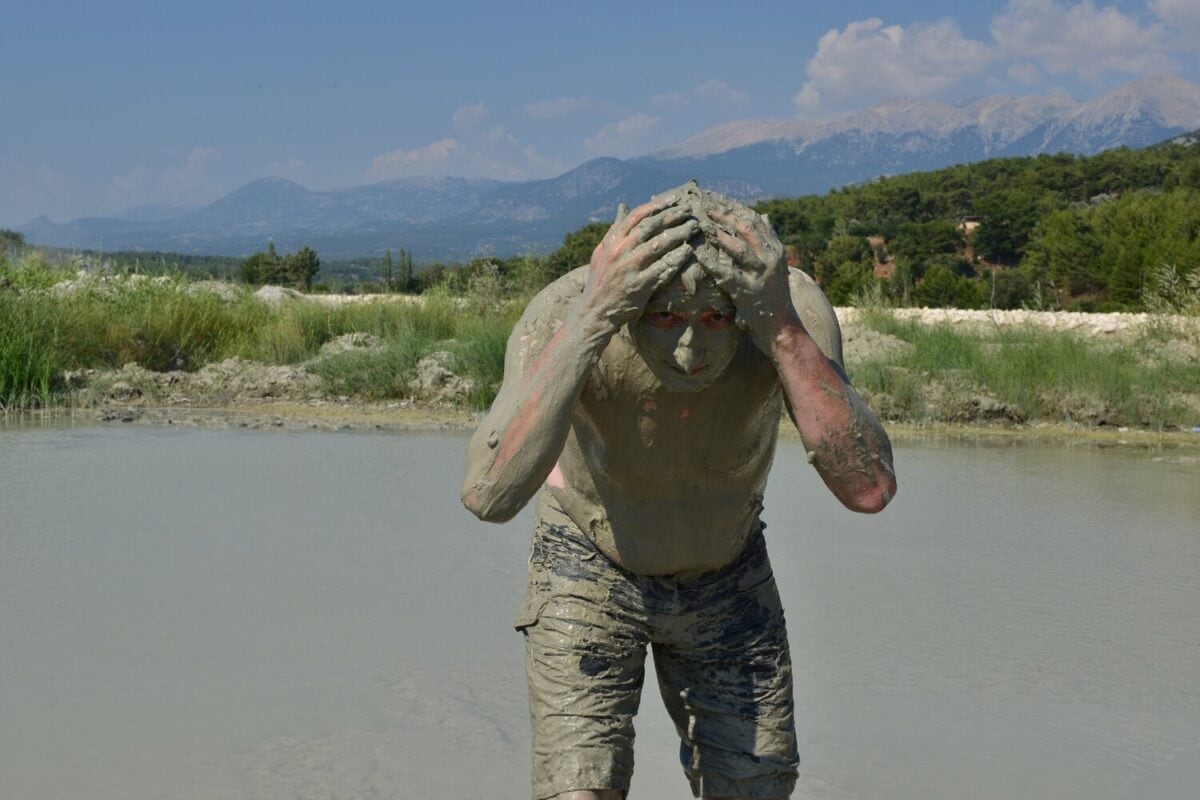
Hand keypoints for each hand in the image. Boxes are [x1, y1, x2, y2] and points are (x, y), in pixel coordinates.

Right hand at [580, 194, 698, 329]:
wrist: (595, 311)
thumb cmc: (601, 279)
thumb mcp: (602, 251)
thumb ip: (615, 229)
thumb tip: (623, 206)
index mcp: (612, 241)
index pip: (636, 216)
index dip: (656, 206)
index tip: (674, 199)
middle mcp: (620, 251)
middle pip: (650, 227)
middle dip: (672, 216)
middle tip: (690, 210)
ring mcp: (630, 268)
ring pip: (659, 245)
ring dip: (679, 234)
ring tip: (694, 227)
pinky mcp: (640, 285)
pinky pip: (663, 268)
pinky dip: (676, 258)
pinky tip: (688, 250)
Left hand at [694, 204, 797, 349]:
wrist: (782, 326)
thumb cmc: (774, 295)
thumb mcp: (777, 264)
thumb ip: (770, 240)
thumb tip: (765, 215)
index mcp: (775, 250)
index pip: (756, 221)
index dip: (736, 209)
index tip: (718, 200)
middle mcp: (770, 259)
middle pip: (748, 229)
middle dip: (726, 216)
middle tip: (706, 208)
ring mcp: (760, 275)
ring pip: (740, 248)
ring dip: (720, 234)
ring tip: (703, 223)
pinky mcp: (748, 291)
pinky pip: (727, 273)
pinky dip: (712, 262)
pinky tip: (699, 254)